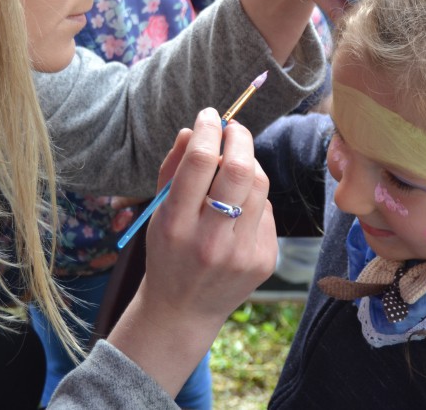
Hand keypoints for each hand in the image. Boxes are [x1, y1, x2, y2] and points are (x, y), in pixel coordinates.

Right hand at [106, 109, 276, 396]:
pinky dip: (254, 199)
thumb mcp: (158, 212)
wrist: (183, 311)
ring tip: (235, 166)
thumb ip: (173, 168)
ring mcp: (241, 254)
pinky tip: (239, 208)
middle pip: (240, 169)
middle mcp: (209, 241)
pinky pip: (267, 210)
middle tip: (233, 128)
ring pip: (260, 186)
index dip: (208, 129)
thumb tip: (194, 129)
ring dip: (249, 165)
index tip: (209, 116)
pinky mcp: (264, 261)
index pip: (199, 162)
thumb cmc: (168, 251)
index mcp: (175, 224)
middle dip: (239, 137)